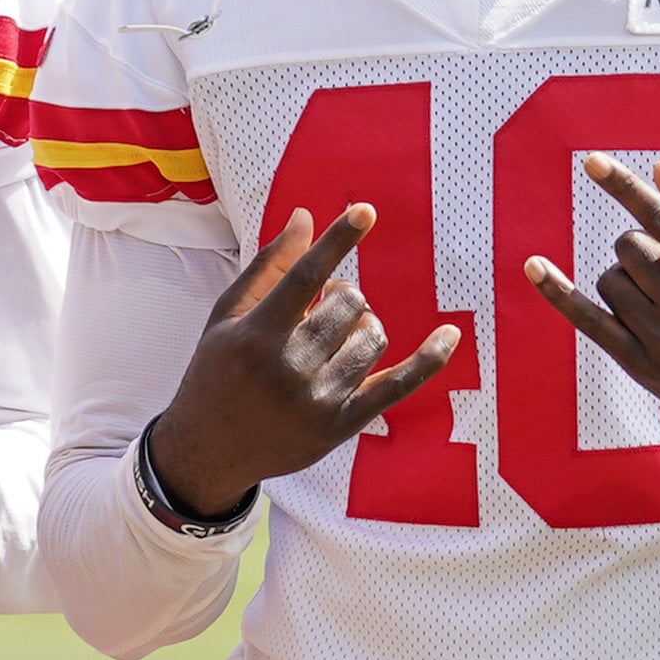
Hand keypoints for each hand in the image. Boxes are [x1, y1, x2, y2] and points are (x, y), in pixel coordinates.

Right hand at [143, 204, 463, 518]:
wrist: (209, 450)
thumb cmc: (216, 372)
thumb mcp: (227, 317)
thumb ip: (268, 266)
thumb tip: (305, 216)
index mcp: (256, 334)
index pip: (305, 276)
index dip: (337, 240)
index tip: (365, 210)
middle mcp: (289, 367)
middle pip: (349, 306)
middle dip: (346, 295)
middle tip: (328, 304)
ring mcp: (318, 399)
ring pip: (372, 338)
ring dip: (364, 326)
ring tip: (339, 336)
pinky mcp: (341, 424)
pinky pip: (397, 385)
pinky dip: (428, 360)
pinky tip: (450, 335)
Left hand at [523, 153, 659, 444]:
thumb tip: (659, 170)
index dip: (624, 187)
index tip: (592, 161)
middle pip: (628, 248)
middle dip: (640, 248)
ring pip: (609, 280)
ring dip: (625, 279)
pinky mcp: (642, 365)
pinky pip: (587, 320)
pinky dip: (558, 292)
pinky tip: (533, 267)